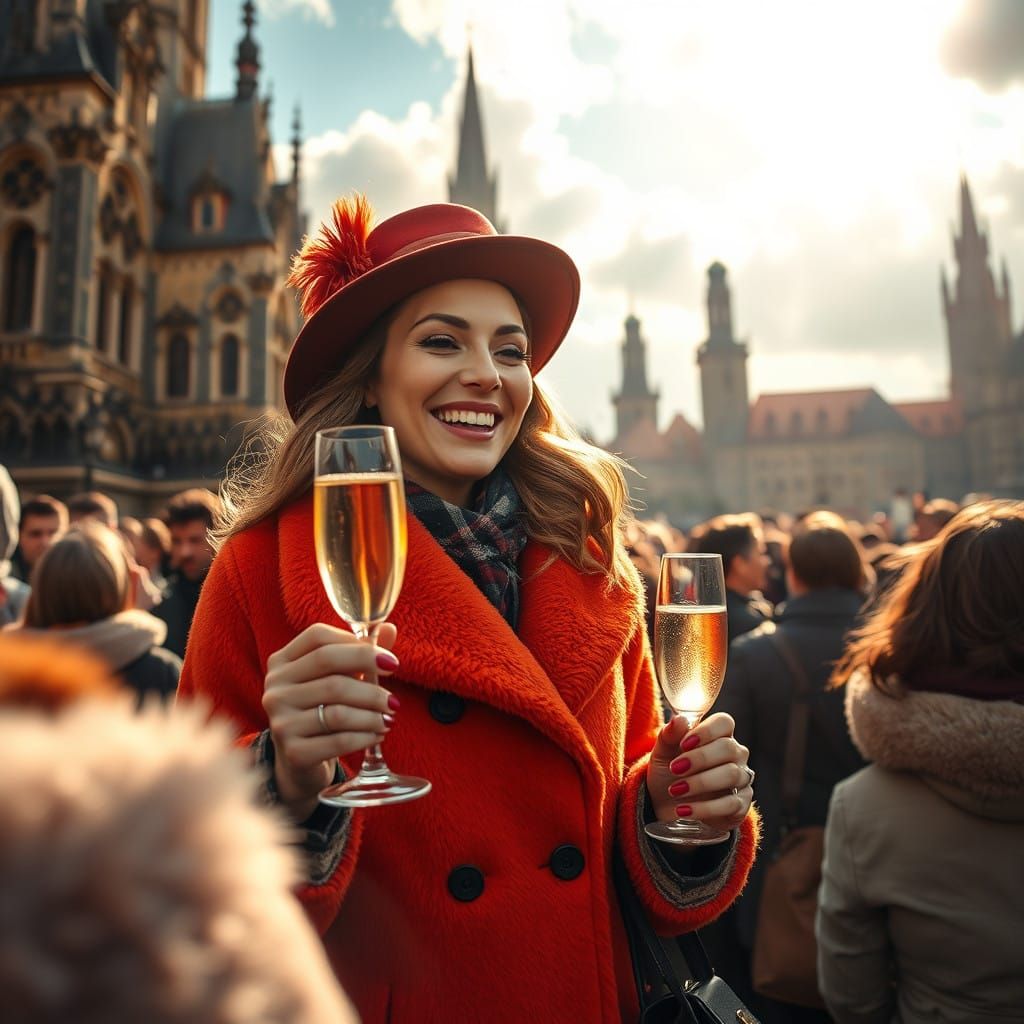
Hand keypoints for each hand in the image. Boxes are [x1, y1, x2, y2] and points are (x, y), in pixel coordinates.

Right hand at [262, 622, 398, 821]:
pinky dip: (365, 736)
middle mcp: (275, 687)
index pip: (318, 637)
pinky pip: (339, 740)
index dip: (358, 644)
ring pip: (337, 708)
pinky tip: (378, 734)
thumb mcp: (337, 677)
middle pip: (328, 668)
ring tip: (390, 716)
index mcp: (282, 661)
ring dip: (372, 713)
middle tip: (394, 695)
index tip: (390, 661)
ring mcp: (280, 721)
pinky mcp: (293, 752)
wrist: (300, 759)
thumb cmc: (322, 708)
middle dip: (370, 677)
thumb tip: (389, 628)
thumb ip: (360, 652)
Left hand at [646, 712, 752, 833]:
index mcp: (718, 735)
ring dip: (701, 782)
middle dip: (700, 758)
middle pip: (729, 748)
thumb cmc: (669, 771)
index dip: (706, 730)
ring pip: (731, 775)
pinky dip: (705, 808)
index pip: (724, 722)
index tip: (683, 744)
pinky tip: (684, 810)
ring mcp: (741, 779)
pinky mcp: (741, 805)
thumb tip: (679, 720)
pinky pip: (731, 804)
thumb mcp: (662, 752)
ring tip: (676, 790)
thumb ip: (669, 735)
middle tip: (675, 768)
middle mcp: (735, 754)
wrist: (666, 804)